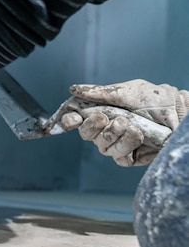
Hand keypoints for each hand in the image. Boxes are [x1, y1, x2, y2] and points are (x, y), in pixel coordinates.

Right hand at [61, 80, 188, 165]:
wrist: (179, 111)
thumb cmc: (155, 99)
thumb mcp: (126, 91)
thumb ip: (100, 92)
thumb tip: (73, 89)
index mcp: (101, 112)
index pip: (77, 120)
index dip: (70, 121)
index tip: (71, 119)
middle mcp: (106, 130)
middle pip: (86, 135)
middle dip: (92, 127)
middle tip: (104, 117)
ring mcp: (117, 144)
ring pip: (102, 146)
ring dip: (113, 134)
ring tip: (129, 124)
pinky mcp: (130, 156)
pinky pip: (119, 157)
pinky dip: (126, 145)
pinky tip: (137, 134)